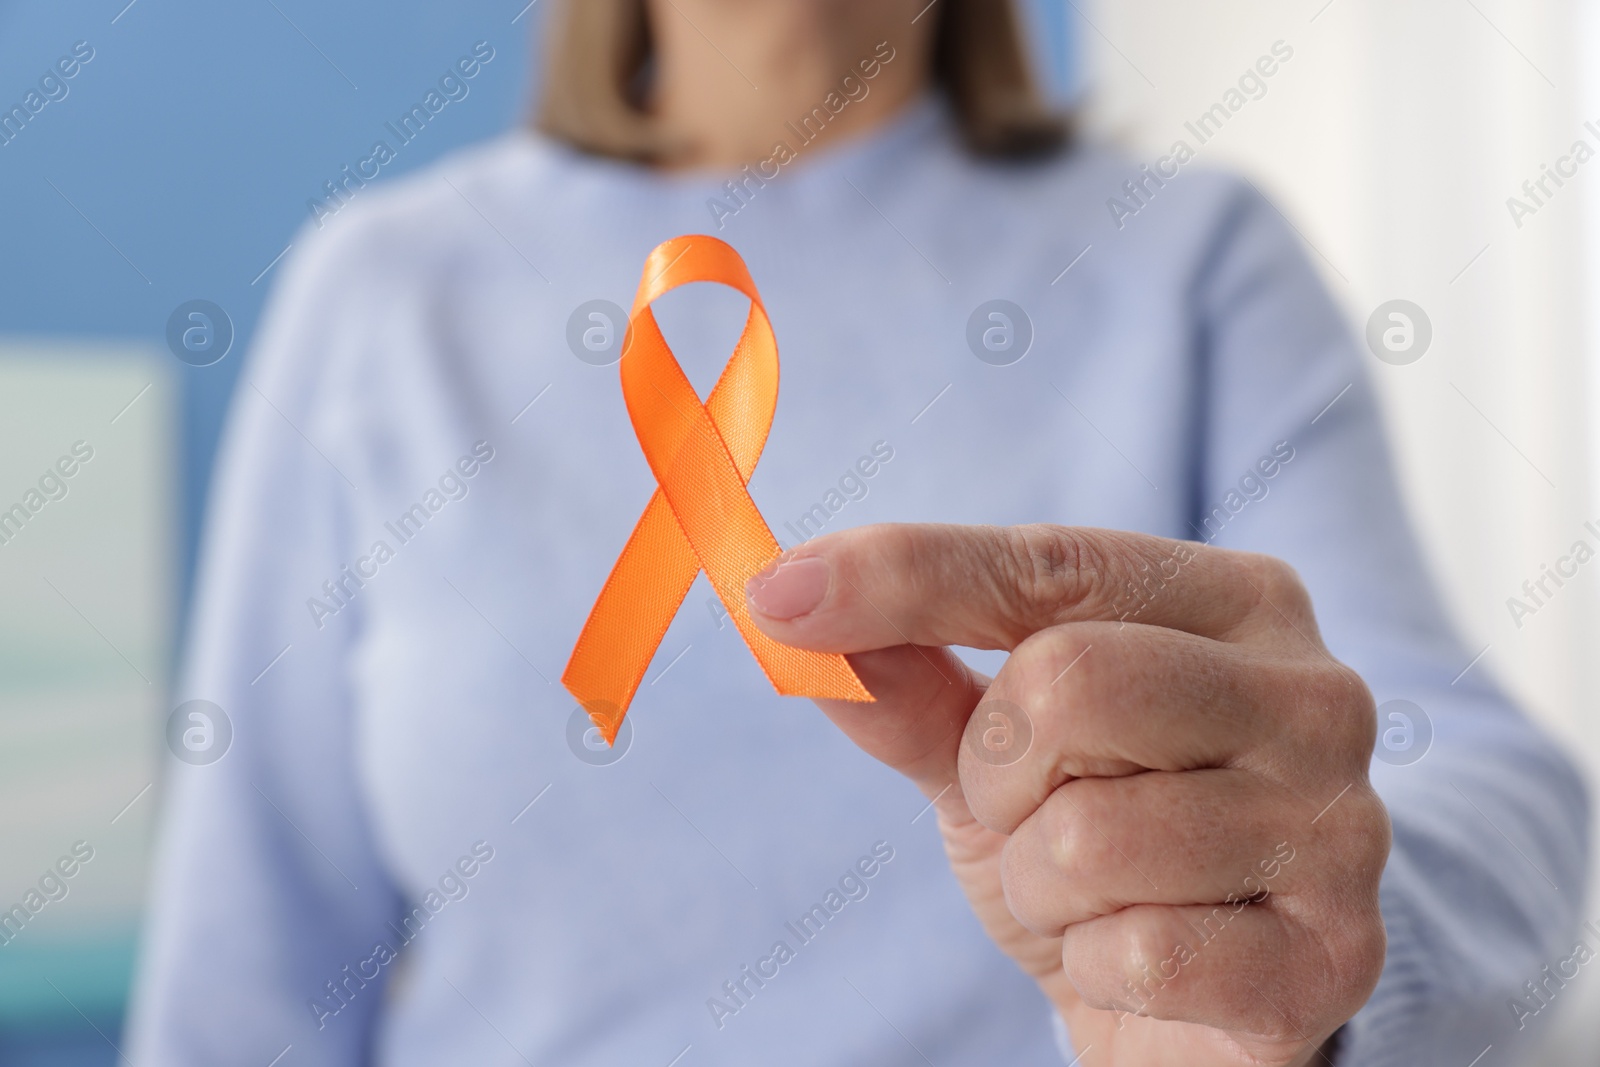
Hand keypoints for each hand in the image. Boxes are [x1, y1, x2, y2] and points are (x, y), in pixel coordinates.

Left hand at [746, 524, 1387, 1066]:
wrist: (1202, 1000)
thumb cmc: (1099, 837)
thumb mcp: (988, 745)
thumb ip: (904, 675)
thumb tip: (786, 603)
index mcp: (1236, 602)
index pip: (1048, 562)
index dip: (903, 576)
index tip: (776, 593)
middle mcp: (1315, 692)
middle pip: (1065, 683)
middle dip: (997, 771)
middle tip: (1031, 810)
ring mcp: (1342, 825)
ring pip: (1086, 836)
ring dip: (1041, 884)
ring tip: (1092, 892)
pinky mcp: (1334, 957)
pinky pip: (1139, 951)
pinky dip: (1096, 963)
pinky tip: (1144, 958)